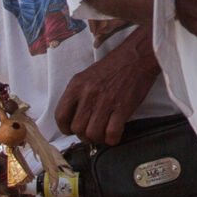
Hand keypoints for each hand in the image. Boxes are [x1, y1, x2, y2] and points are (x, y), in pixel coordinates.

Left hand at [55, 29, 159, 145]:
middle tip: (92, 132)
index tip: (72, 130)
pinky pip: (111, 134)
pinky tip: (115, 134)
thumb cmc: (113, 67)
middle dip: (84, 135)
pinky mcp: (122, 108)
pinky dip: (112, 139)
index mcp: (76, 85)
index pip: (60, 116)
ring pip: (92, 134)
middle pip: (77, 128)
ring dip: (98, 139)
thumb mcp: (87, 76)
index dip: (65, 128)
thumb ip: (78, 95)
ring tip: (103, 134)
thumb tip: (75, 118)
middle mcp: (88, 94)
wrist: (136, 58)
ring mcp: (105, 102)